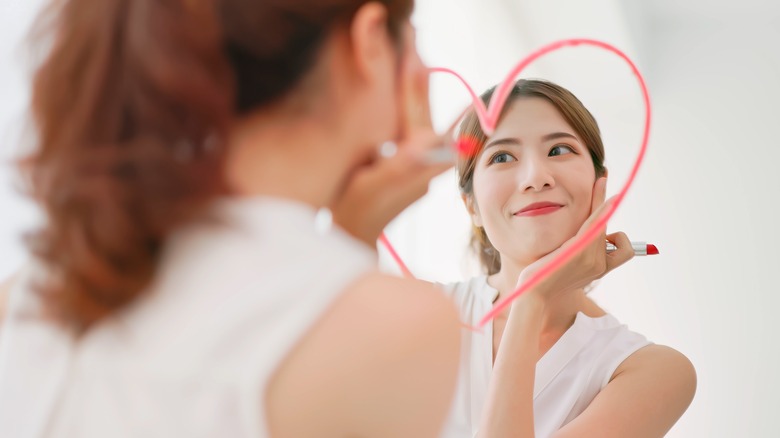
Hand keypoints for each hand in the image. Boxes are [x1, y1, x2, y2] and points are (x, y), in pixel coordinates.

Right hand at [330, 25, 455, 246]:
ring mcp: (415, 162)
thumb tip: (432, 139)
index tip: (412, 51)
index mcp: (417, 161)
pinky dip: (400, 104)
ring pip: (415, 115)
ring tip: (407, 55)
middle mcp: (423, 160)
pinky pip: (406, 125)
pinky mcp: (406, 164)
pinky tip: (392, 91)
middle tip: (411, 38)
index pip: (419, 112)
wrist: (349, 241)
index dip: (414, 80)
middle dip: (416, 74)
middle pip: (422, 109)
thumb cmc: (355, 215)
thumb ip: (403, 165)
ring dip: (410, 86)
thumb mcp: (373, 189)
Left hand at [518, 177, 634, 302]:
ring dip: (602, 199)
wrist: (534, 295)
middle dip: (606, 204)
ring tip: (602, 178)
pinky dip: (600, 207)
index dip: (618, 232)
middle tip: (602, 179)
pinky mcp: (579, 251)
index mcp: (600, 269)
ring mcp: (591, 259)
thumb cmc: (545, 281)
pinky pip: (594, 224)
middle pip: (610, 228)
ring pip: (602, 223)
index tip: (611, 213)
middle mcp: (600, 265)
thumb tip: (584, 237)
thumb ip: (579, 252)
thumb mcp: (567, 266)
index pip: (621, 247)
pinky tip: (601, 191)